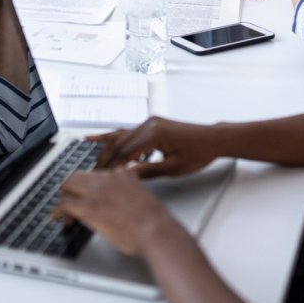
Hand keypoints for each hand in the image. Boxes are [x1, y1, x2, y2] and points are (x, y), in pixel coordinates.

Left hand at [52, 168, 181, 256]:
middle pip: (77, 175)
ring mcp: (96, 192)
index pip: (95, 174)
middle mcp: (107, 178)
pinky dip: (57, 211)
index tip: (86, 196)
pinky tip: (58, 218)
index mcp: (121, 174)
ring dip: (64, 198)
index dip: (88, 186)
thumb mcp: (145, 195)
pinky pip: (64, 204)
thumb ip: (133, 187)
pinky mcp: (89, 208)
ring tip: (65, 213)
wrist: (156, 230)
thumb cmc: (154, 220)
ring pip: (68, 185)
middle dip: (71, 188)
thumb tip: (130, 190)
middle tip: (71, 203)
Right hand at [91, 117, 219, 177]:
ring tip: (92, 164)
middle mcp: (148, 124)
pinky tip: (93, 138)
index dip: (112, 167)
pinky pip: (126, 131)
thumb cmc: (198, 154)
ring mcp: (148, 122)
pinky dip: (110, 136)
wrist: (212, 139)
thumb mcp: (174, 168)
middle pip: (118, 143)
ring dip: (105, 150)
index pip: (125, 153)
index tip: (101, 180)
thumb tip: (127, 176)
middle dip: (104, 160)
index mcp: (154, 134)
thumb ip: (148, 171)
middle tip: (92, 176)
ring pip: (119, 136)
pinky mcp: (149, 124)